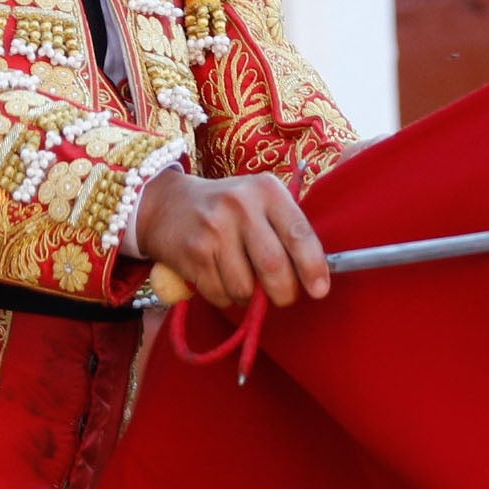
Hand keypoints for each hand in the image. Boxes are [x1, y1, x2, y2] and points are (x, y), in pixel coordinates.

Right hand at [135, 169, 330, 309]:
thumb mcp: (260, 203)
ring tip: (243, 278)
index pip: (300, 234)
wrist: (168, 205)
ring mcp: (214, 229)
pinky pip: (221, 294)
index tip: (319, 290)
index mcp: (267, 190)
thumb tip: (316, 278)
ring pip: (246, 287)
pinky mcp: (193, 253)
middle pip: (274, 267)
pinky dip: (226, 297)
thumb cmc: (229, 210)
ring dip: (249, 296)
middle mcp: (240, 206)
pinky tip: (220, 277)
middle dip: (284, 292)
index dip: (313, 267)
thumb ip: (288, 232)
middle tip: (284, 296)